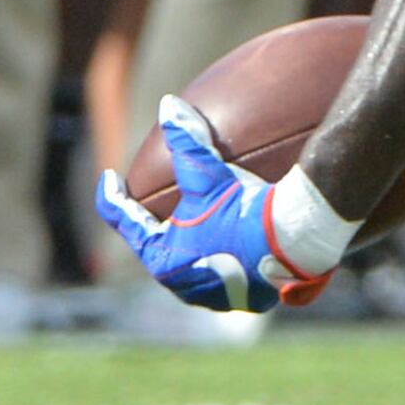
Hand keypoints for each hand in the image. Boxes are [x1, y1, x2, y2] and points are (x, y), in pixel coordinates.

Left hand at [93, 96, 335, 311]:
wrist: (295, 239)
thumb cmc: (243, 209)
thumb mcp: (208, 173)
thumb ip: (185, 139)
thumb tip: (169, 105)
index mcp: (164, 260)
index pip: (126, 224)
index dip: (112, 198)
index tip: (109, 178)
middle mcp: (184, 286)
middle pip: (158, 249)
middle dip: (154, 227)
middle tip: (153, 204)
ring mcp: (215, 296)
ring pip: (192, 266)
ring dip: (189, 245)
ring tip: (193, 226)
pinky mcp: (247, 299)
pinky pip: (227, 275)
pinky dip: (224, 257)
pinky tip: (234, 243)